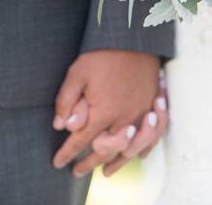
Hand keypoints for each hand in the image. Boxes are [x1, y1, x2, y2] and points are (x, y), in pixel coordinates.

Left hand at [52, 49, 159, 176]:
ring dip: (116, 163)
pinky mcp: (153, 106)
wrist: (134, 40)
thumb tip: (60, 126)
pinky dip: (143, 149)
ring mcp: (141, 114)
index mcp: (103, 112)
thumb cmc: (103, 55)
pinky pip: (151, 136)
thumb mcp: (77, 73)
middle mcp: (124, 119)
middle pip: (105, 150)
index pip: (82, 141)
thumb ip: (67, 101)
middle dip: (89, 163)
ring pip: (129, 149)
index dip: (68, 153)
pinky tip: (136, 155)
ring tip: (105, 171)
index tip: (58, 162)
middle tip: (77, 172)